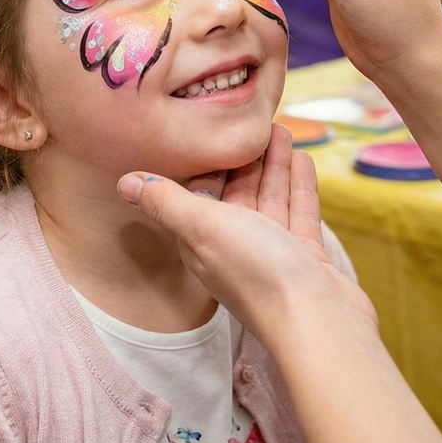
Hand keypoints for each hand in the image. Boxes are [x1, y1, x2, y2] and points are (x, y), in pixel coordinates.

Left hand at [118, 124, 375, 336]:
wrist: (318, 321)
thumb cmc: (257, 272)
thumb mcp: (203, 226)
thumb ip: (166, 201)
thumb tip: (124, 183)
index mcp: (203, 241)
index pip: (200, 193)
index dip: (207, 162)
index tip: (214, 127)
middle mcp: (235, 247)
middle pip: (238, 192)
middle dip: (244, 158)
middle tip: (254, 121)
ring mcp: (272, 254)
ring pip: (270, 198)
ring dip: (274, 164)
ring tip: (280, 128)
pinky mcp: (304, 258)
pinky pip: (298, 212)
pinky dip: (298, 185)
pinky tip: (302, 158)